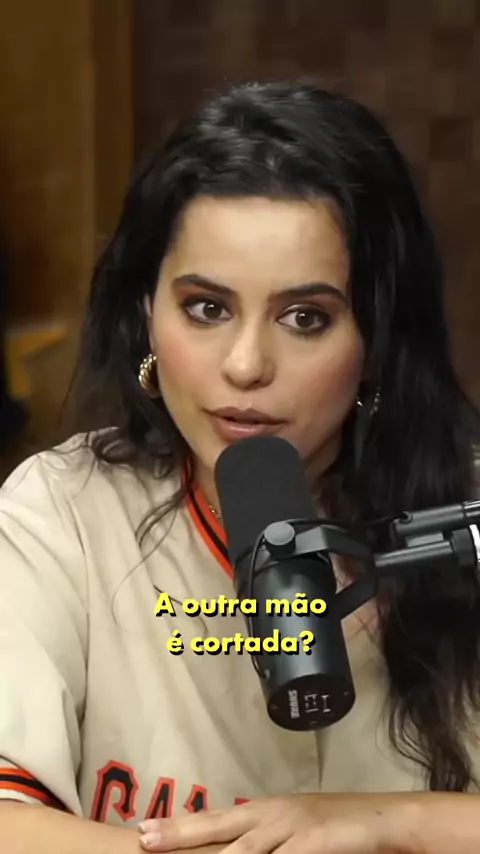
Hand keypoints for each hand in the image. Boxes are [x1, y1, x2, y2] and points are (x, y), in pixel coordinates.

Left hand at [138, 793, 416, 852]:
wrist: (382, 819)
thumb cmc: (337, 829)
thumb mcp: (295, 832)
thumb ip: (266, 841)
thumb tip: (235, 846)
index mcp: (264, 812)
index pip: (213, 821)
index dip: (179, 827)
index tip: (143, 830)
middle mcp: (271, 817)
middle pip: (217, 829)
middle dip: (179, 835)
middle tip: (144, 840)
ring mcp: (291, 829)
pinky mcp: (312, 844)